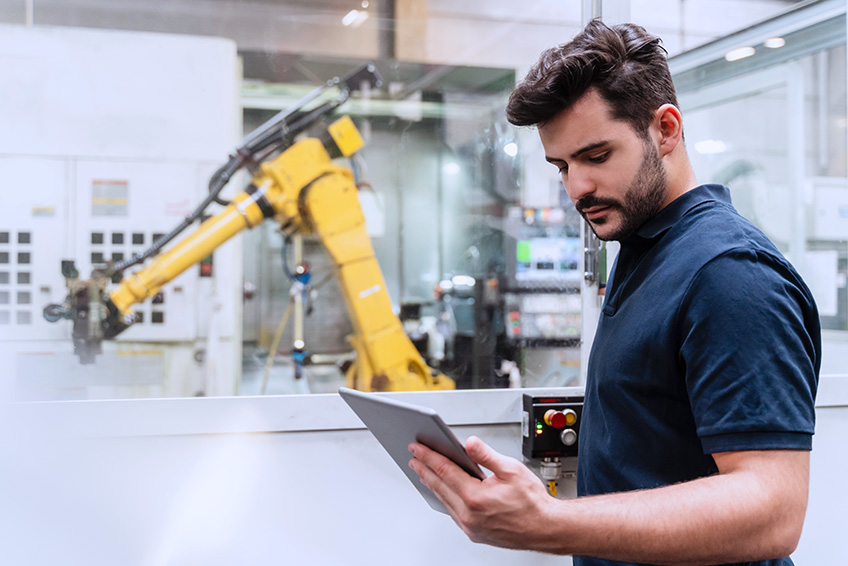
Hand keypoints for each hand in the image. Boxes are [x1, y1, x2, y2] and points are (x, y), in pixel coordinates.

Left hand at [408, 436, 555, 549]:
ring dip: (432, 483)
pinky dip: (444, 498)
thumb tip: (469, 443)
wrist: (546, 528)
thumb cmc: (533, 502)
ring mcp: (470, 526)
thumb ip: (487, 455)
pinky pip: (453, 512)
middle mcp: (469, 515)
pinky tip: (443, 490)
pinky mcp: (474, 533)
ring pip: (444, 500)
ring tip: (423, 470)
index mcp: (476, 497)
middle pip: (439, 486)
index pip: (444, 470)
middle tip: (413, 456)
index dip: (428, 456)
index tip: (417, 447)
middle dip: (424, 468)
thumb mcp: (511, 470)